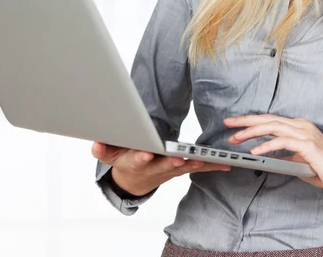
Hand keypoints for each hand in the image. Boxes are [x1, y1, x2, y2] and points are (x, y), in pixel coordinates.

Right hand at [91, 141, 231, 195]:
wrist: (134, 180)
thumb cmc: (124, 160)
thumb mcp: (109, 155)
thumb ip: (103, 149)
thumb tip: (97, 143)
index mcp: (135, 162)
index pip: (137, 161)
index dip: (141, 158)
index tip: (146, 154)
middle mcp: (154, 167)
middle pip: (163, 165)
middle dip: (171, 162)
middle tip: (179, 159)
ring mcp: (169, 169)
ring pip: (183, 167)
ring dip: (194, 163)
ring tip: (205, 159)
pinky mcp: (181, 168)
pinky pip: (197, 166)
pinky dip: (211, 165)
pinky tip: (225, 164)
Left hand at [224, 114, 322, 196]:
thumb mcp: (300, 160)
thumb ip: (285, 155)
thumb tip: (267, 156)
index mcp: (298, 126)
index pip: (270, 120)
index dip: (250, 121)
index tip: (234, 124)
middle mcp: (301, 125)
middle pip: (268, 119)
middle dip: (245, 121)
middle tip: (228, 124)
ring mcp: (305, 134)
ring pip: (272, 127)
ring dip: (252, 132)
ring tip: (236, 139)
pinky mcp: (308, 145)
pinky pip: (282, 142)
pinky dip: (266, 146)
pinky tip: (254, 153)